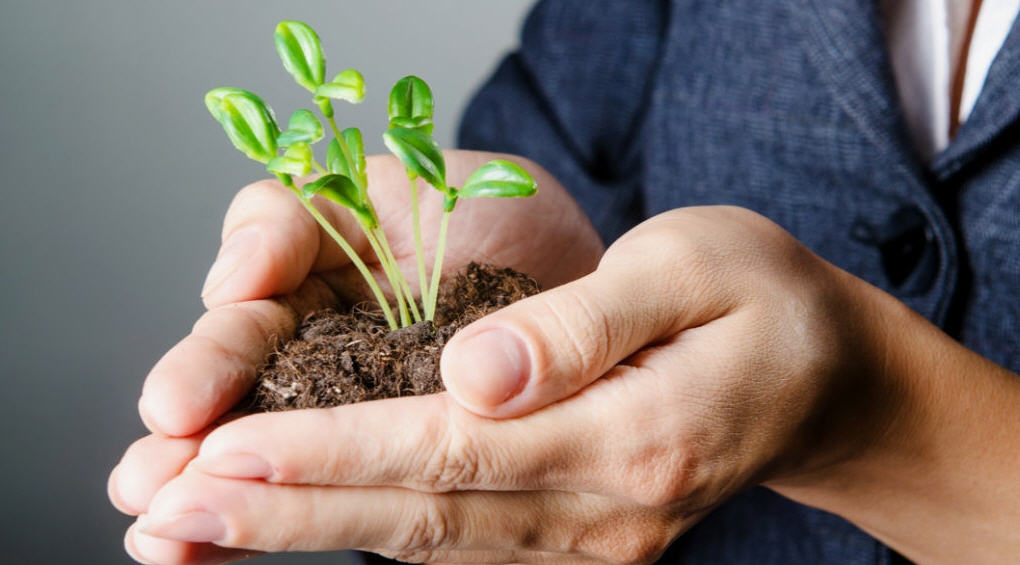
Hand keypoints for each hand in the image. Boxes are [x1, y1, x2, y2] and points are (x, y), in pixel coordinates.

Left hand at [123, 206, 906, 562]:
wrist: (827, 377)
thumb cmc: (762, 300)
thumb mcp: (692, 269)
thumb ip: (584, 325)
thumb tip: (472, 374)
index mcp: (633, 435)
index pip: (451, 451)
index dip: (332, 454)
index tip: (226, 450)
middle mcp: (608, 512)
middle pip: (423, 518)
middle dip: (286, 513)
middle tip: (170, 508)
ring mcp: (595, 542)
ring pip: (431, 546)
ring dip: (310, 533)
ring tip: (204, 523)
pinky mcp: (583, 542)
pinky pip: (462, 547)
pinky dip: (372, 536)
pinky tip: (301, 522)